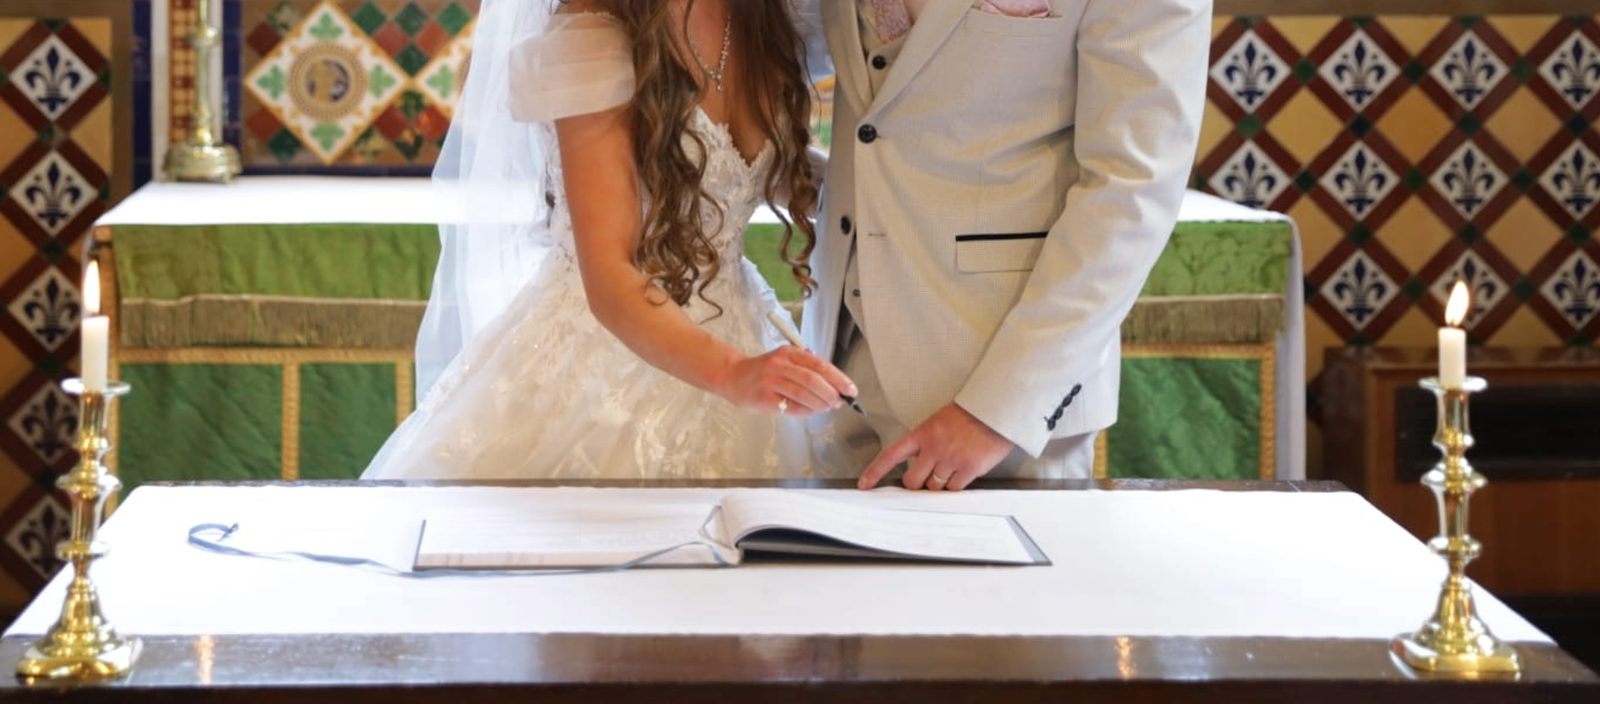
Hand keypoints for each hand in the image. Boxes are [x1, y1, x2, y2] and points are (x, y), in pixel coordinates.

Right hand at [720, 346, 856, 415]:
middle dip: (831, 393)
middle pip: (813, 379)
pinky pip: (791, 407)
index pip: (820, 364)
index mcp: (789, 353)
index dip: (839, 378)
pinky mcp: (764, 398)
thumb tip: (835, 388)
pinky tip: (812, 411)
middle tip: (840, 401)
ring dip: (821, 403)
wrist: (733, 377)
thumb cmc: (763, 371)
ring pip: (803, 394)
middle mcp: (779, 364)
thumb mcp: (785, 361)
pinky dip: (806, 411)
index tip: (850, 389)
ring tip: (828, 407)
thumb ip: (807, 371)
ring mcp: (770, 381)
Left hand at [857, 404, 1013, 490]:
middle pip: (912, 481)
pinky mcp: (969, 469)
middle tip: (926, 476)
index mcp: (923, 433)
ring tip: (951, 466)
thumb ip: (927, 442)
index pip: (891, 455)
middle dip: (917, 482)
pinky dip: (957, 484)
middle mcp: (934, 448)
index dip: (875, 472)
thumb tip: (920, 463)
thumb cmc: (970, 414)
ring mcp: (951, 459)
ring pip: (934, 487)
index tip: (864, 484)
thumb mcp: (940, 421)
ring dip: (939, 483)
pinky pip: (954, 489)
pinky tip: (964, 470)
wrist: (996, 409)